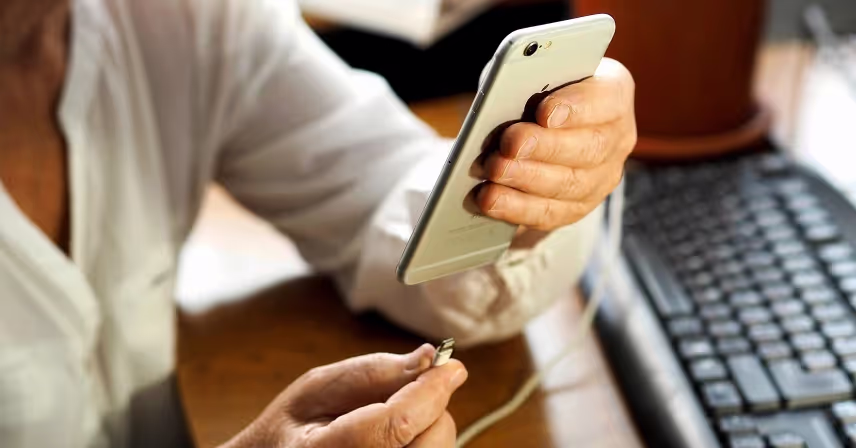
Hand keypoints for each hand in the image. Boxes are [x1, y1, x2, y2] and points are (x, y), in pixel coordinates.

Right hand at [221, 344, 467, 447]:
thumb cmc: (294, 426)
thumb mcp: (319, 385)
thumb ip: (375, 371)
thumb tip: (428, 358)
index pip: (395, 426)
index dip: (429, 391)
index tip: (450, 366)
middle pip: (430, 440)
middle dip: (431, 407)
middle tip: (408, 392)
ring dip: (429, 424)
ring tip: (389, 418)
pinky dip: (425, 439)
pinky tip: (397, 436)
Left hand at [476, 58, 635, 231]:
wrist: (537, 125)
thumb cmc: (535, 90)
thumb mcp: (535, 74)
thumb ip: (528, 80)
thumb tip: (503, 100)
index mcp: (612, 94)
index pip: (605, 100)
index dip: (576, 108)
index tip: (545, 113)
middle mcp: (616, 139)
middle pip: (588, 148)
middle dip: (544, 147)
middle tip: (509, 144)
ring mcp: (601, 178)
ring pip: (568, 185)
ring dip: (526, 179)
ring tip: (493, 171)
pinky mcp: (577, 207)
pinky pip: (550, 213)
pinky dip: (516, 208)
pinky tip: (489, 200)